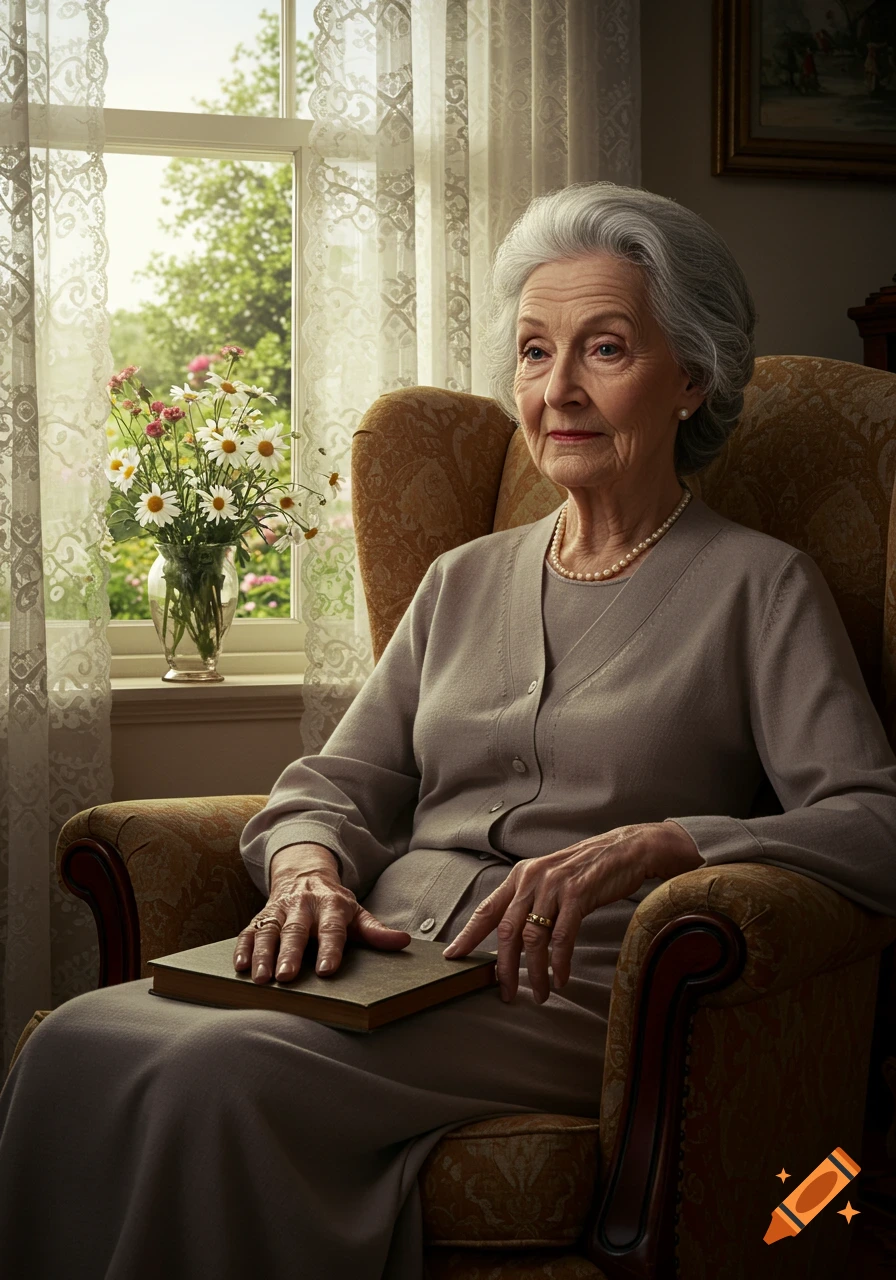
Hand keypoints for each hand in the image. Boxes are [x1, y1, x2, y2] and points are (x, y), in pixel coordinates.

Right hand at [233, 845, 410, 983]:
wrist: (304, 874)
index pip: (332, 929)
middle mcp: (303, 905)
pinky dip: (243, 947)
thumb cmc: (334, 905)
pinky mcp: (260, 915)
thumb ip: (376, 931)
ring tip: (261, 978)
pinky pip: (248, 930)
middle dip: (290, 953)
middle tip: (286, 977)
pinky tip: (240, 966)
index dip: (330, 948)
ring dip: (263, 954)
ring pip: (268, 930)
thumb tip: (404, 941)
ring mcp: (279, 909)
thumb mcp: (357, 913)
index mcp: (331, 905)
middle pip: (296, 930)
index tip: (327, 970)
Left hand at [441, 820, 700, 1004]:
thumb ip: (530, 901)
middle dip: (504, 967)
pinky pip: (562, 937)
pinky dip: (560, 962)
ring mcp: (554, 885)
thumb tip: (512, 937)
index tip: (452, 957)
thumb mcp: (550, 879)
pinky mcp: (577, 894)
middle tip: (506, 993)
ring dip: (534, 971)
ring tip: (540, 992)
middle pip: (506, 930)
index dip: (467, 935)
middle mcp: (532, 878)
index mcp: (521, 876)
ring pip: (533, 938)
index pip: (486, 910)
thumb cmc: (588, 870)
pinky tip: (561, 977)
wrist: (626, 850)